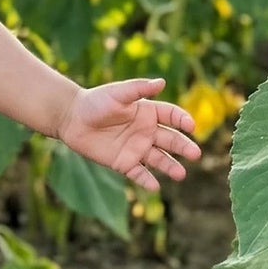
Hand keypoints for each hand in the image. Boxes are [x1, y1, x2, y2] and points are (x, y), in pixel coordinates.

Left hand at [57, 77, 199, 191]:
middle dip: (184, 147)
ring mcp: (137, 148)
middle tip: (196, 154)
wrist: (71, 119)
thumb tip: (161, 82)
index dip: (183, 120)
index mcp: (149, 113)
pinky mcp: (124, 163)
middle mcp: (147, 131)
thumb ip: (138, 89)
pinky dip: (147, 180)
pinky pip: (138, 173)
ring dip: (171, 166)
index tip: (190, 126)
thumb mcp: (117, 93)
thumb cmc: (95, 102)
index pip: (172, 116)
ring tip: (181, 174)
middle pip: (171, 140)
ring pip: (159, 159)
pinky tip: (155, 186)